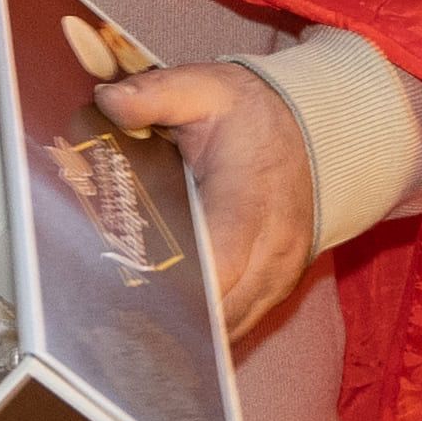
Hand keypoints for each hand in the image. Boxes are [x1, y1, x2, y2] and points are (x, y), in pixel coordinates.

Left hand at [98, 63, 314, 338]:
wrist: (313, 131)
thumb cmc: (251, 114)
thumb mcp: (205, 89)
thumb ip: (156, 95)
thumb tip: (108, 101)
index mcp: (250, 201)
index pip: (218, 264)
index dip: (176, 290)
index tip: (127, 294)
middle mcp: (273, 248)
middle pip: (219, 310)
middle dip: (169, 319)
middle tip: (113, 319)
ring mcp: (280, 274)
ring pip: (230, 328)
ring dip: (187, 332)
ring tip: (133, 329)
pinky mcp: (278, 288)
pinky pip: (241, 325)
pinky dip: (207, 330)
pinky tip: (167, 326)